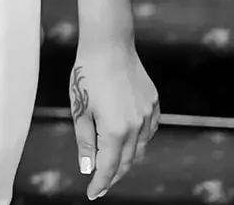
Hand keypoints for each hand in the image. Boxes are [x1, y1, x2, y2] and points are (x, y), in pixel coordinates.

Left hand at [70, 42, 158, 198]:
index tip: (92, 193)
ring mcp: (147, 114)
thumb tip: (88, 168)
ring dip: (126, 158)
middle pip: (126, 161)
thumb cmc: (88, 75)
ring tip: (112, 164)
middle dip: (113, 175)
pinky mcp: (153, 103)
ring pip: (139, 147)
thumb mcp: (80, 110)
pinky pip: (148, 130)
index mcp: (115, 130)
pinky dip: (138, 140)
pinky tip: (128, 140)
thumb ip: (85, 142)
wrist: (109, 45)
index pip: (109, 167)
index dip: (100, 183)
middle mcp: (136, 125)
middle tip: (100, 184)